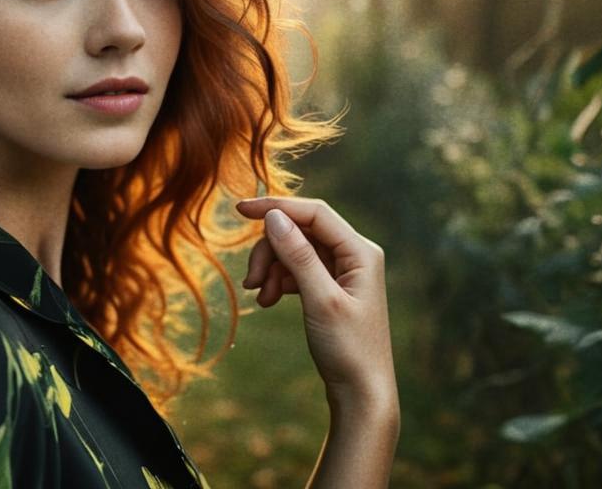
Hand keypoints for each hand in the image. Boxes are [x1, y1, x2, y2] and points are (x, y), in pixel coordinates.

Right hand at [236, 196, 397, 409]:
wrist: (362, 394)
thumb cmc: (348, 349)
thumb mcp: (319, 299)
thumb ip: (298, 255)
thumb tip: (273, 217)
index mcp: (361, 251)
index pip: (314, 213)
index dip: (276, 207)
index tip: (239, 210)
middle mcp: (355, 255)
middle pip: (300, 231)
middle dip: (270, 250)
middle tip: (250, 280)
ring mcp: (343, 271)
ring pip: (295, 250)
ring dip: (271, 268)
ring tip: (258, 296)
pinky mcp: (331, 287)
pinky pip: (297, 269)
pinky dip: (279, 280)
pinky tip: (267, 300)